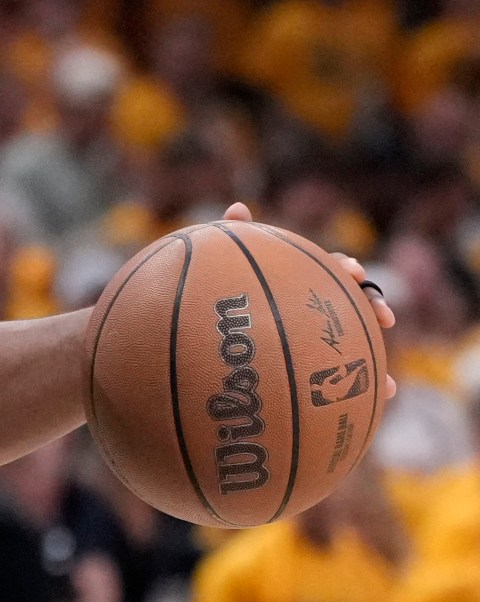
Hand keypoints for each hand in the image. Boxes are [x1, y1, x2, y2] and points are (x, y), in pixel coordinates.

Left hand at [223, 203, 397, 399]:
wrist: (217, 341)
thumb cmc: (226, 297)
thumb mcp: (226, 269)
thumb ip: (235, 240)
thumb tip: (237, 206)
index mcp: (305, 283)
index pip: (331, 271)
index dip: (345, 269)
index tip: (351, 272)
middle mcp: (319, 308)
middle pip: (354, 304)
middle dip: (371, 306)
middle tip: (381, 315)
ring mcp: (322, 338)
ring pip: (357, 343)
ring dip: (375, 356)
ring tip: (383, 374)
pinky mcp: (319, 367)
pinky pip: (346, 381)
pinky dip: (369, 388)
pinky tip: (384, 395)